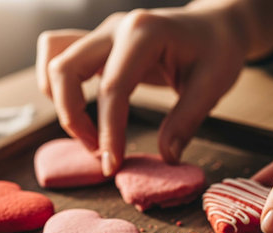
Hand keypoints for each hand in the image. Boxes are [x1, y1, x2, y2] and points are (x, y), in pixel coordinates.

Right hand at [36, 1, 272, 175]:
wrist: (215, 28)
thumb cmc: (217, 53)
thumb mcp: (212, 86)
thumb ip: (186, 122)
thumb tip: (167, 158)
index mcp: (144, 33)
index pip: (112, 88)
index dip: (108, 132)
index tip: (112, 166)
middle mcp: (116, 28)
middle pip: (66, 70)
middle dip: (74, 119)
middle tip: (100, 153)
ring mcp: (104, 33)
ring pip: (55, 59)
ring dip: (60, 101)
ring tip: (87, 134)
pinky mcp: (100, 44)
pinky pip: (59, 55)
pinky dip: (58, 85)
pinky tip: (80, 108)